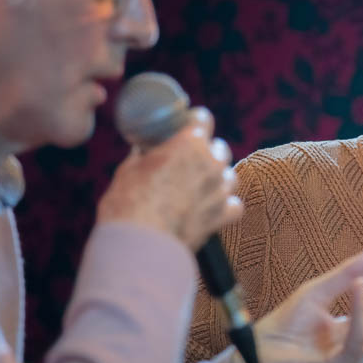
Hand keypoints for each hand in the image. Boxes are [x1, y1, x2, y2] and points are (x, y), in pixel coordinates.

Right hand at [96, 107, 241, 250]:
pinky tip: (210, 210)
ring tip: (197, 189)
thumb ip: (145, 154)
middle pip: (219, 147)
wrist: (139, 244)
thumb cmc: (128, 203)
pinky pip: (235, 205)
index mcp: (188, 143)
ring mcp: (220, 190)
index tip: (189, 127)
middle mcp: (211, 162)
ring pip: (229, 176)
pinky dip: (225, 207)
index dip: (195, 122)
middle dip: (206, 153)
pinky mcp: (222, 216)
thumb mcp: (129, 169)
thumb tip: (146, 149)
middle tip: (187, 163)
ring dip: (217, 180)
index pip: (203, 118)